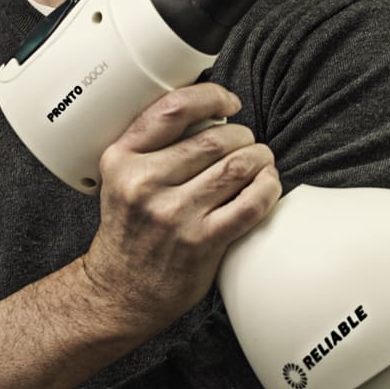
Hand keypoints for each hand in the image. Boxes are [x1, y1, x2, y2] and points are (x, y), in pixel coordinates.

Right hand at [81, 82, 280, 331]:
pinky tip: (267, 184)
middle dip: (242, 136)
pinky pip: (250, 204)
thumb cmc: (130, 232)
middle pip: (215, 139)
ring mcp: (174, 214)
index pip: (173, 109)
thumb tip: (209, 114)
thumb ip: (153, 147)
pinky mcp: (201, 242)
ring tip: (260, 162)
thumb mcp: (121, 179)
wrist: (121, 291)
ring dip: (259, 159)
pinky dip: (268, 188)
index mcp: (122, 159)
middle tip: (246, 144)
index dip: (212, 97)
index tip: (229, 102)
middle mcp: (144, 184)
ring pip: (237, 167)